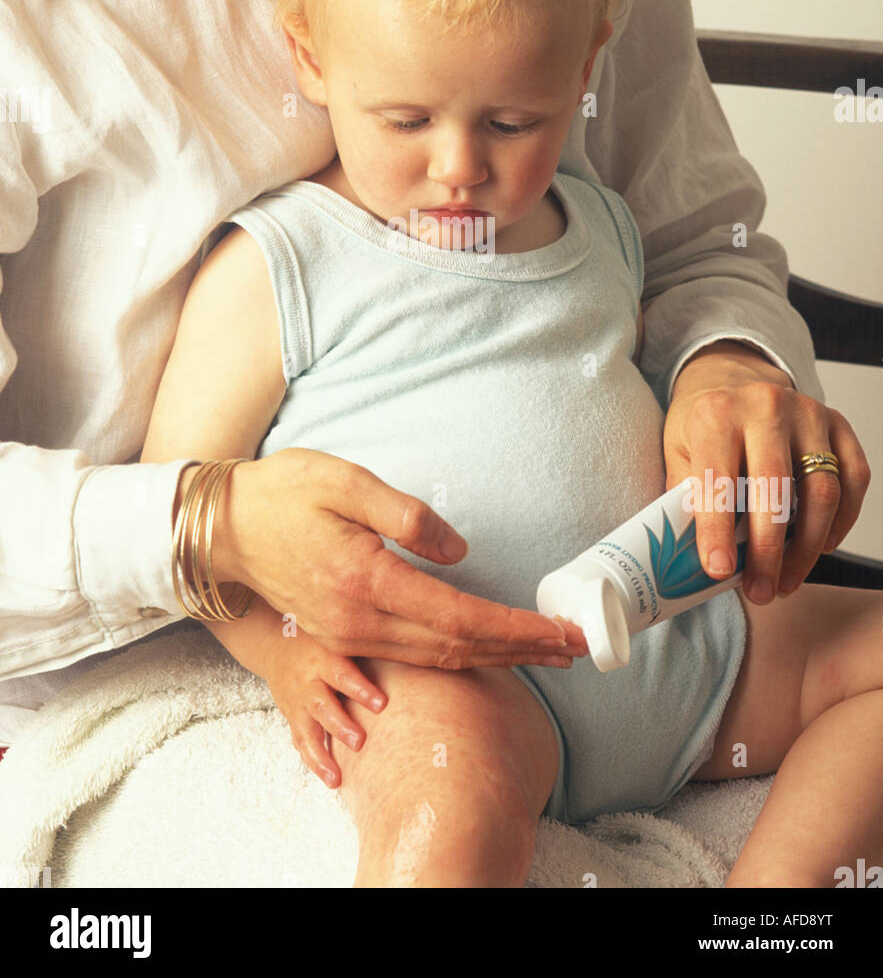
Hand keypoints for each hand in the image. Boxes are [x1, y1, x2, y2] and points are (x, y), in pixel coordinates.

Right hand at [198, 448, 586, 668]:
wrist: (221, 527)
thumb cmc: (282, 492)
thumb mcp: (346, 482)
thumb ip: (408, 516)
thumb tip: (460, 552)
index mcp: (367, 582)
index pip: (461, 617)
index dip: (516, 629)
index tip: (561, 632)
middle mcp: (360, 622)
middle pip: (457, 649)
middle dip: (520, 650)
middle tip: (574, 647)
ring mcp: (347, 635)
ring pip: (436, 659)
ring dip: (495, 657)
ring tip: (542, 651)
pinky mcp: (340, 634)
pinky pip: (411, 657)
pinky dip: (457, 658)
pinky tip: (481, 652)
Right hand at [210, 595, 386, 788]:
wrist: (275, 644)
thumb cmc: (319, 639)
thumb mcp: (337, 637)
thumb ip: (364, 646)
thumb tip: (412, 650)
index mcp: (323, 658)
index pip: (342, 673)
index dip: (360, 689)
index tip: (382, 704)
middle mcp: (308, 682)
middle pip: (322, 705)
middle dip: (340, 725)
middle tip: (360, 742)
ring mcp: (297, 702)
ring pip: (306, 731)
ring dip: (320, 757)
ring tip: (336, 780)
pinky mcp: (292, 718)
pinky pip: (300, 741)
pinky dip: (312, 761)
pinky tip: (329, 778)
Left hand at [664, 341, 870, 602]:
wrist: (734, 381)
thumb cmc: (704, 426)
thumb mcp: (677, 451)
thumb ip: (683, 497)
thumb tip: (687, 558)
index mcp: (716, 413)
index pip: (718, 479)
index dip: (717, 529)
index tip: (719, 570)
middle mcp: (765, 406)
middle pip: (776, 488)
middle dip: (768, 551)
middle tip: (760, 591)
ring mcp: (808, 413)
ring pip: (821, 491)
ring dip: (806, 548)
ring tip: (785, 582)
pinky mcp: (839, 425)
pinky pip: (853, 481)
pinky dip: (839, 524)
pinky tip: (818, 548)